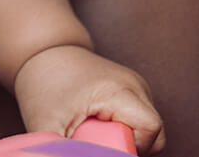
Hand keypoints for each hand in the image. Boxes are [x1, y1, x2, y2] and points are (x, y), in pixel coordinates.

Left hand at [13, 44, 164, 154]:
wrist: (44, 51)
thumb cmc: (44, 84)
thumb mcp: (47, 124)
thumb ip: (63, 150)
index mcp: (119, 90)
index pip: (150, 129)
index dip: (130, 147)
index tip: (101, 145)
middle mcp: (134, 85)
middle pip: (154, 133)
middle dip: (128, 145)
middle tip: (96, 140)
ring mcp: (136, 85)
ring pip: (147, 128)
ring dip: (125, 137)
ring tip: (94, 128)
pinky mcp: (132, 89)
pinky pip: (140, 120)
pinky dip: (124, 128)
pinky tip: (99, 122)